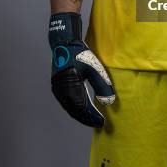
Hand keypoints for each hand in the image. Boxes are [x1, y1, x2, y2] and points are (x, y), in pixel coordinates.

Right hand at [49, 12, 114, 126]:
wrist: (65, 43)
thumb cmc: (81, 55)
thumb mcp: (94, 68)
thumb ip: (102, 85)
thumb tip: (109, 103)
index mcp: (70, 88)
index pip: (82, 109)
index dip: (92, 117)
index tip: (102, 123)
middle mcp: (61, 92)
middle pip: (75, 111)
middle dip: (87, 118)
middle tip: (98, 123)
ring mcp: (57, 90)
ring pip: (70, 108)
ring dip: (81, 114)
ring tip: (92, 118)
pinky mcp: (57, 87)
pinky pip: (67, 102)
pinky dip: (76, 108)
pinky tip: (83, 108)